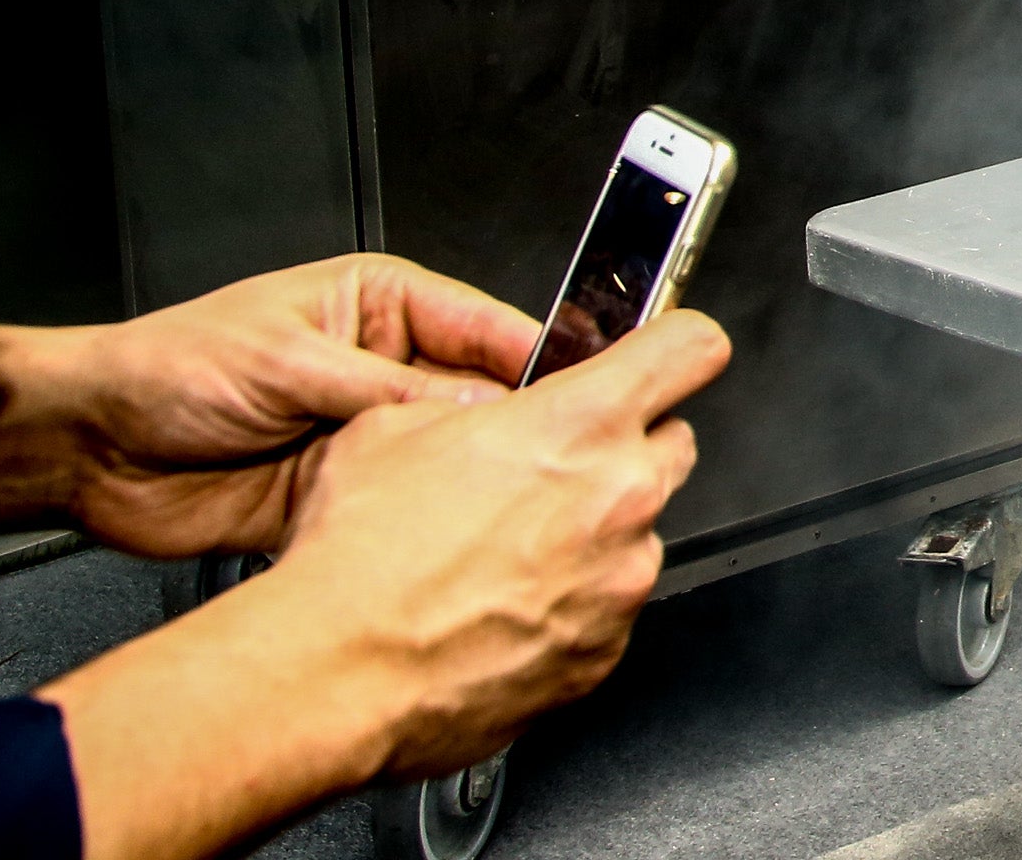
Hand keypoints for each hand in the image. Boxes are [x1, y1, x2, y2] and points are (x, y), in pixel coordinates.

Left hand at [0, 254, 538, 557]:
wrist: (90, 450)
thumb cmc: (169, 370)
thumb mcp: (287, 361)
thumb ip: (384, 389)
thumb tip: (470, 408)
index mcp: (384, 309)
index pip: (486, 327)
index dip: (539, 357)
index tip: (588, 386)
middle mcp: (386, 371)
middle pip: (480, 399)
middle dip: (512, 428)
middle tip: (555, 457)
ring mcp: (366, 437)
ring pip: (448, 460)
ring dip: (469, 481)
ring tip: (508, 501)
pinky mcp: (343, 497)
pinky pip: (404, 509)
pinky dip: (425, 526)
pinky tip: (449, 535)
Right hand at [264, 310, 726, 777]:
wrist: (330, 674)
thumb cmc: (356, 557)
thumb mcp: (394, 425)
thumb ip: (475, 403)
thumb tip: (491, 408)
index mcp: (581, 424)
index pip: (691, 347)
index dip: (675, 346)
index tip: (664, 357)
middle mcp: (621, 497)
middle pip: (670, 444)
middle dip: (622, 451)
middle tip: (549, 475)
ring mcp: (621, 580)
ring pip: (636, 536)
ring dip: (591, 539)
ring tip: (501, 561)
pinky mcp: (604, 653)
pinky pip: (607, 614)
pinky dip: (569, 610)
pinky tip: (499, 615)